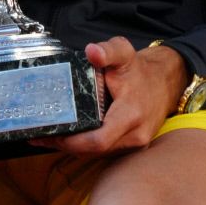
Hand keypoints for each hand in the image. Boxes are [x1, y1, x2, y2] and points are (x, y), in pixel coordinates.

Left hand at [37, 38, 184, 155]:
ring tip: (48, 135)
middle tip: (40, 135)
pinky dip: (86, 145)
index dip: (72, 142)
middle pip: (93, 151)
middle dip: (66, 145)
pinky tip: (69, 136)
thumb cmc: (140, 70)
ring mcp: (135, 144)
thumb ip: (108, 51)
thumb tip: (92, 51)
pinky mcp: (133, 146)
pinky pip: (105, 150)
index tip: (51, 133)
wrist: (165, 82)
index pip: (98, 141)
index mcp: (131, 115)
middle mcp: (135, 135)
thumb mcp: (124, 54)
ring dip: (74, 147)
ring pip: (98, 153)